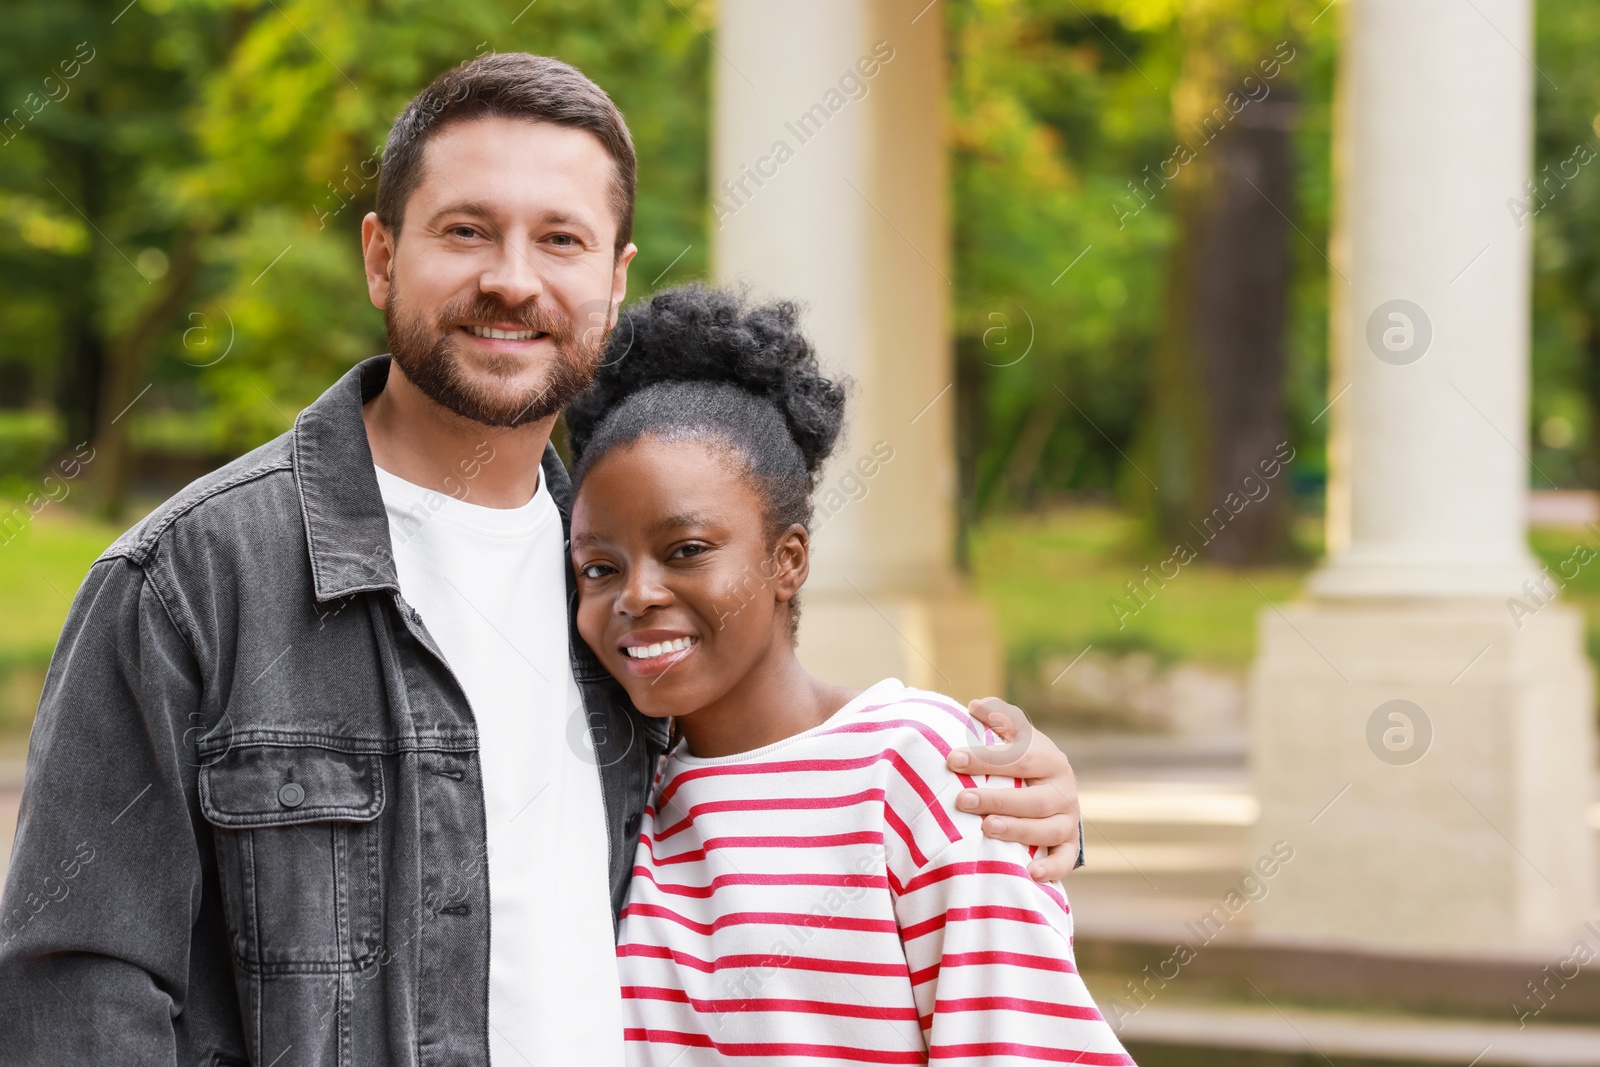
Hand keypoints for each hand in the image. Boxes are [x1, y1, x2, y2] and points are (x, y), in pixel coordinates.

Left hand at [947, 696, 1081, 881]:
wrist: (1054, 789)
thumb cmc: (1024, 760)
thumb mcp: (1015, 735)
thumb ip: (997, 718)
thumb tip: (975, 706)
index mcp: (1049, 758)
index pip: (1019, 757)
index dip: (986, 758)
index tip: (952, 759)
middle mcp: (1063, 790)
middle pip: (1034, 798)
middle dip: (997, 799)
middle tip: (962, 800)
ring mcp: (1068, 819)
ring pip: (1049, 829)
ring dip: (1018, 830)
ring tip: (986, 829)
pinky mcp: (1069, 844)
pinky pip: (1065, 859)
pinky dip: (1052, 868)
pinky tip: (1030, 872)